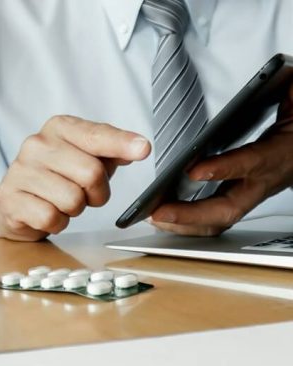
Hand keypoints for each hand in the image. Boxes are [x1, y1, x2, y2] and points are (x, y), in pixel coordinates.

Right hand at [0, 115, 150, 240]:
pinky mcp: (11, 199)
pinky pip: (51, 218)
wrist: (13, 204)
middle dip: (97, 193)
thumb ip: (110, 151)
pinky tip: (48, 215)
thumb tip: (137, 147)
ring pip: (72, 199)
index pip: (96, 135)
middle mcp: (37, 144)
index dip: (121, 143)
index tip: (144, 149)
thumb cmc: (55, 179)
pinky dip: (57, 223)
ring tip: (62, 204)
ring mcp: (20, 171)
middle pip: (91, 173)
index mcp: (58, 128)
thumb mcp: (83, 158)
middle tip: (86, 196)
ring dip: (75, 210)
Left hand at [151, 82, 292, 235]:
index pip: (251, 163)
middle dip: (190, 214)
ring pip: (219, 220)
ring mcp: (252, 195)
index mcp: (279, 153)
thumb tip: (282, 71)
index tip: (193, 170)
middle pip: (227, 209)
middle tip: (158, 211)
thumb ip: (286, 86)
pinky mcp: (240, 200)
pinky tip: (165, 219)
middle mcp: (264, 181)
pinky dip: (189, 223)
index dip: (223, 169)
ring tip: (155, 218)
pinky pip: (215, 220)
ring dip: (185, 224)